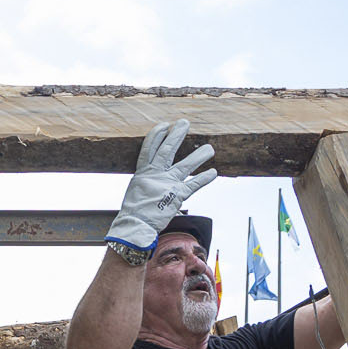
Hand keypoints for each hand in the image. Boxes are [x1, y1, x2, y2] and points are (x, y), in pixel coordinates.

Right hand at [107, 120, 217, 251]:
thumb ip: (148, 178)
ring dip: (199, 156)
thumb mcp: (137, 189)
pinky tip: (213, 172)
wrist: (136, 225)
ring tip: (210, 148)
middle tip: (185, 123)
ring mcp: (168, 184)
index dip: (157, 135)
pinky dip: (204, 178)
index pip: (150, 149)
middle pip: (167, 151)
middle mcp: (156, 175)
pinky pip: (194, 184)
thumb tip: (153, 171)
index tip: (165, 125)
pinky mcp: (177, 195)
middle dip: (177, 135)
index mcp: (143, 172)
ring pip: (185, 165)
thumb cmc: (134, 210)